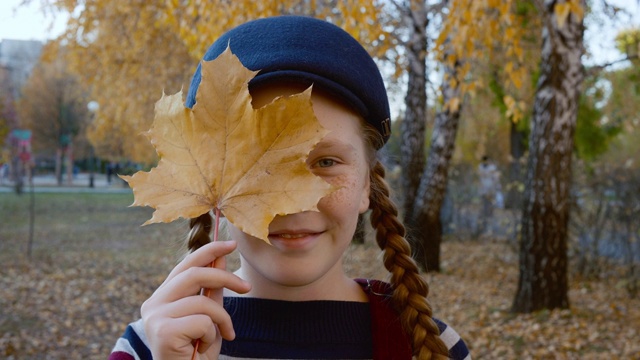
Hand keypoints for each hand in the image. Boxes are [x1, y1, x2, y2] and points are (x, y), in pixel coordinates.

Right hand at [141, 240, 250, 359]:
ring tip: (223, 334)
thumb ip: (212, 289)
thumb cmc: (196, 352)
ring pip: (203, 302)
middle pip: (195, 275)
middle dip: (226, 278)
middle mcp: (153, 304)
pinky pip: (202, 321)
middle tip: (247, 287)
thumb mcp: (209, 316)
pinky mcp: (163, 332)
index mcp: (161, 297)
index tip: (231, 244)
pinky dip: (212, 335)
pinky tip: (203, 346)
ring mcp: (155, 317)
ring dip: (221, 319)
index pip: (186, 265)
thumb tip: (220, 257)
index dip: (209, 251)